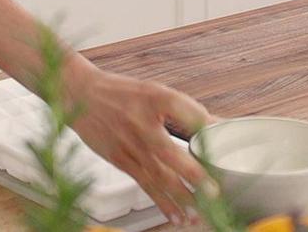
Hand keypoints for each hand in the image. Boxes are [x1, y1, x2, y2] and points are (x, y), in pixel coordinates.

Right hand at [64, 58, 209, 222]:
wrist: (80, 94)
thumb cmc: (122, 93)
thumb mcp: (155, 92)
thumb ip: (186, 110)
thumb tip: (218, 126)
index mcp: (156, 98)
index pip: (189, 112)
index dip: (208, 127)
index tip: (227, 138)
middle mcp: (142, 124)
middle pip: (172, 153)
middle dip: (194, 175)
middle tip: (214, 193)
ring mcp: (130, 145)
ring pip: (159, 177)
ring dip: (180, 198)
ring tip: (198, 215)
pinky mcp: (121, 160)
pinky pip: (145, 184)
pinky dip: (162, 202)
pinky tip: (176, 216)